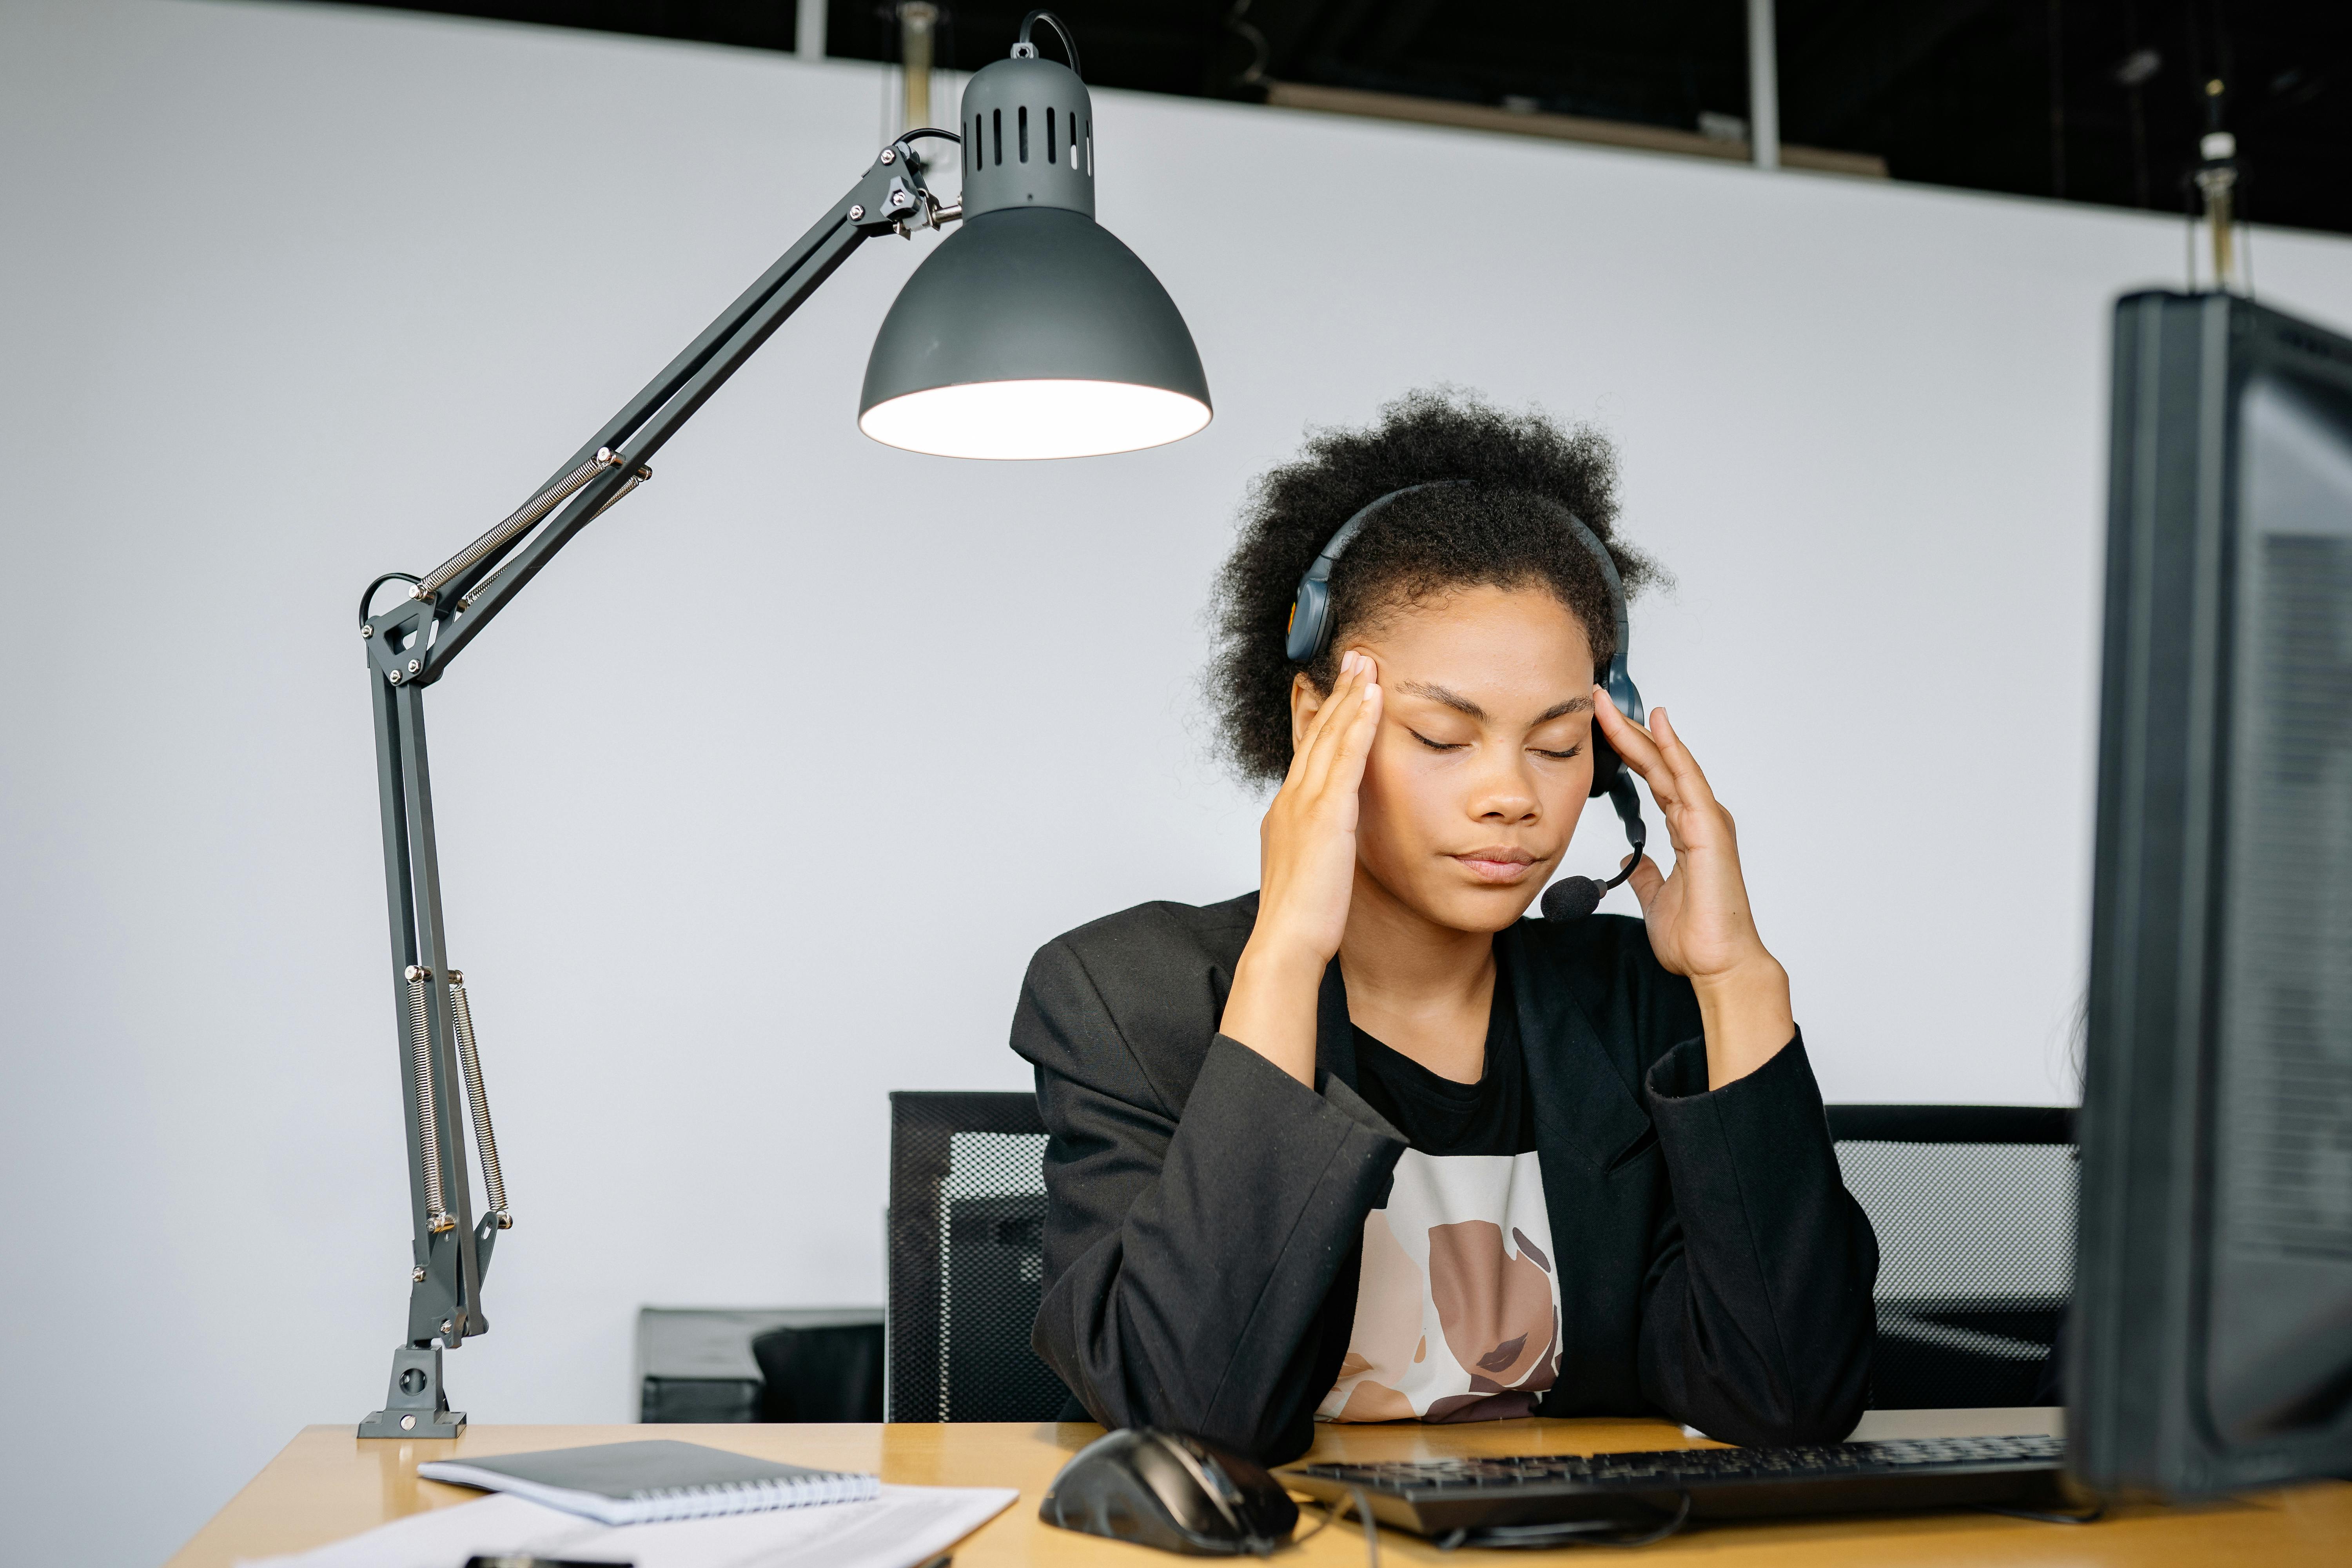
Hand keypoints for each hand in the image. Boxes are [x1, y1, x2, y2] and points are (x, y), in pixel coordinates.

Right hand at [1219, 649, 1382, 1083]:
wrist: (1287, 944)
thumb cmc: (1301, 920)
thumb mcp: (1309, 871)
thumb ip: (1317, 846)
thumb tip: (1329, 841)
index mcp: (1286, 814)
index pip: (1306, 753)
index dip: (1321, 717)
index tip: (1333, 688)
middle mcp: (1291, 801)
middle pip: (1315, 733)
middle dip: (1335, 693)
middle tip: (1353, 658)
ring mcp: (1305, 805)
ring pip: (1329, 736)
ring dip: (1349, 696)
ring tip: (1367, 663)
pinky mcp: (1326, 815)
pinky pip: (1345, 758)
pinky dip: (1358, 724)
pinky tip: (1373, 699)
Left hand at [1594, 694, 1792, 1086]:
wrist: (1717, 964)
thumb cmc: (1696, 936)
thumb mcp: (1657, 898)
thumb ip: (1648, 874)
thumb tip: (1635, 862)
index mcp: (1687, 830)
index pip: (1651, 778)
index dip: (1626, 750)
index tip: (1599, 726)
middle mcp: (1698, 818)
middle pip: (1657, 762)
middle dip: (1627, 730)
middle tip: (1597, 700)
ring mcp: (1706, 821)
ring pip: (1669, 763)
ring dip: (1640, 731)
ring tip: (1611, 704)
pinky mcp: (1709, 829)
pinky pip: (1688, 781)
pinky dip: (1673, 750)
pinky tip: (1657, 725)